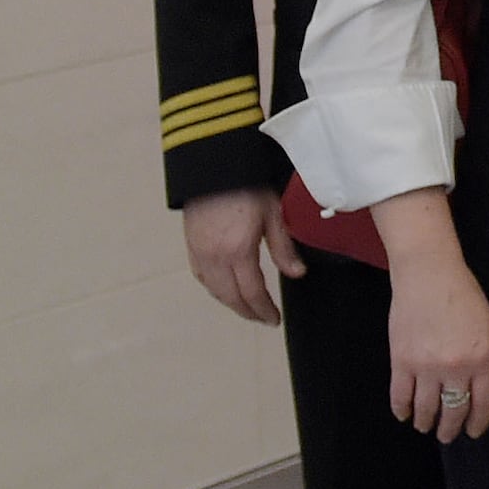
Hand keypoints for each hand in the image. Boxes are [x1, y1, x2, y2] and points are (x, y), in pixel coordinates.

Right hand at [180, 189, 301, 325]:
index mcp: (237, 251)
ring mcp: (199, 254)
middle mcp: (215, 258)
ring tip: (249, 308)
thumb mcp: (273, 214)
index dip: (264, 310)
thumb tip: (297, 273)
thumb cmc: (246, 186)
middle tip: (263, 318)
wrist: (214, 169)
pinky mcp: (191, 247)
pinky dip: (216, 290)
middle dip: (248, 312)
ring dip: (232, 303)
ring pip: (215, 291)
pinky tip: (226, 289)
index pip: (252, 293)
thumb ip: (284, 248)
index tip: (274, 320)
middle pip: (231, 298)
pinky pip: (202, 278)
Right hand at [387, 252, 488, 440]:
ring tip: (425, 426)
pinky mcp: (401, 362)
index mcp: (482, 357)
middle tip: (448, 435)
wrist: (428, 275)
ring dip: (426, 422)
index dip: (478, 421)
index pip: (483, 401)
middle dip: (451, 428)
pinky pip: (400, 396)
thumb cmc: (461, 294)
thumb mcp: (485, 326)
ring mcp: (426, 366)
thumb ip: (482, 357)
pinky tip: (404, 414)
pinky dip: (401, 410)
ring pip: (425, 408)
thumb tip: (474, 384)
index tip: (474, 431)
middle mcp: (455, 367)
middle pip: (454, 410)